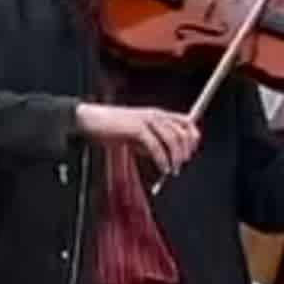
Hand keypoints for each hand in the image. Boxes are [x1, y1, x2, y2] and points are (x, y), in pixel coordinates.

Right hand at [77, 100, 201, 178]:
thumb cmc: (110, 127)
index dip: (193, 138)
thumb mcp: (135, 135)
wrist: (90, 121)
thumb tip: (162, 156)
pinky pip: (156, 146)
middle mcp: (155, 115)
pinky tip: (162, 169)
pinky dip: (162, 160)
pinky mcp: (137, 128)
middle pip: (182, 131)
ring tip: (172, 170)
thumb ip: (150, 142)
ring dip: (175, 158)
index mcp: (156, 114)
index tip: (190, 153)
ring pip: (172, 138)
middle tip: (181, 165)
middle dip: (185, 151)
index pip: (186, 121)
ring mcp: (146, 120)